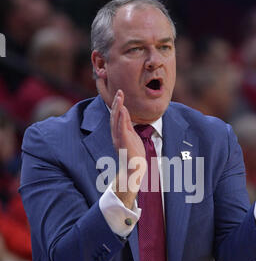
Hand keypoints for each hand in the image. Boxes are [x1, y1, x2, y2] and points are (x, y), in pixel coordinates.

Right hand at [110, 89, 145, 207]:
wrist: (135, 169)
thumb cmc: (135, 154)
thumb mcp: (132, 135)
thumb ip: (128, 124)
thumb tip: (125, 111)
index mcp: (118, 133)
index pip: (117, 116)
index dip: (117, 104)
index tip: (120, 93)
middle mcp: (116, 135)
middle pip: (114, 116)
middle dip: (116, 103)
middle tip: (119, 91)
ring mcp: (118, 138)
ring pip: (116, 120)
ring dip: (117, 107)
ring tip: (119, 96)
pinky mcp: (123, 142)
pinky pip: (121, 128)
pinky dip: (121, 118)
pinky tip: (123, 109)